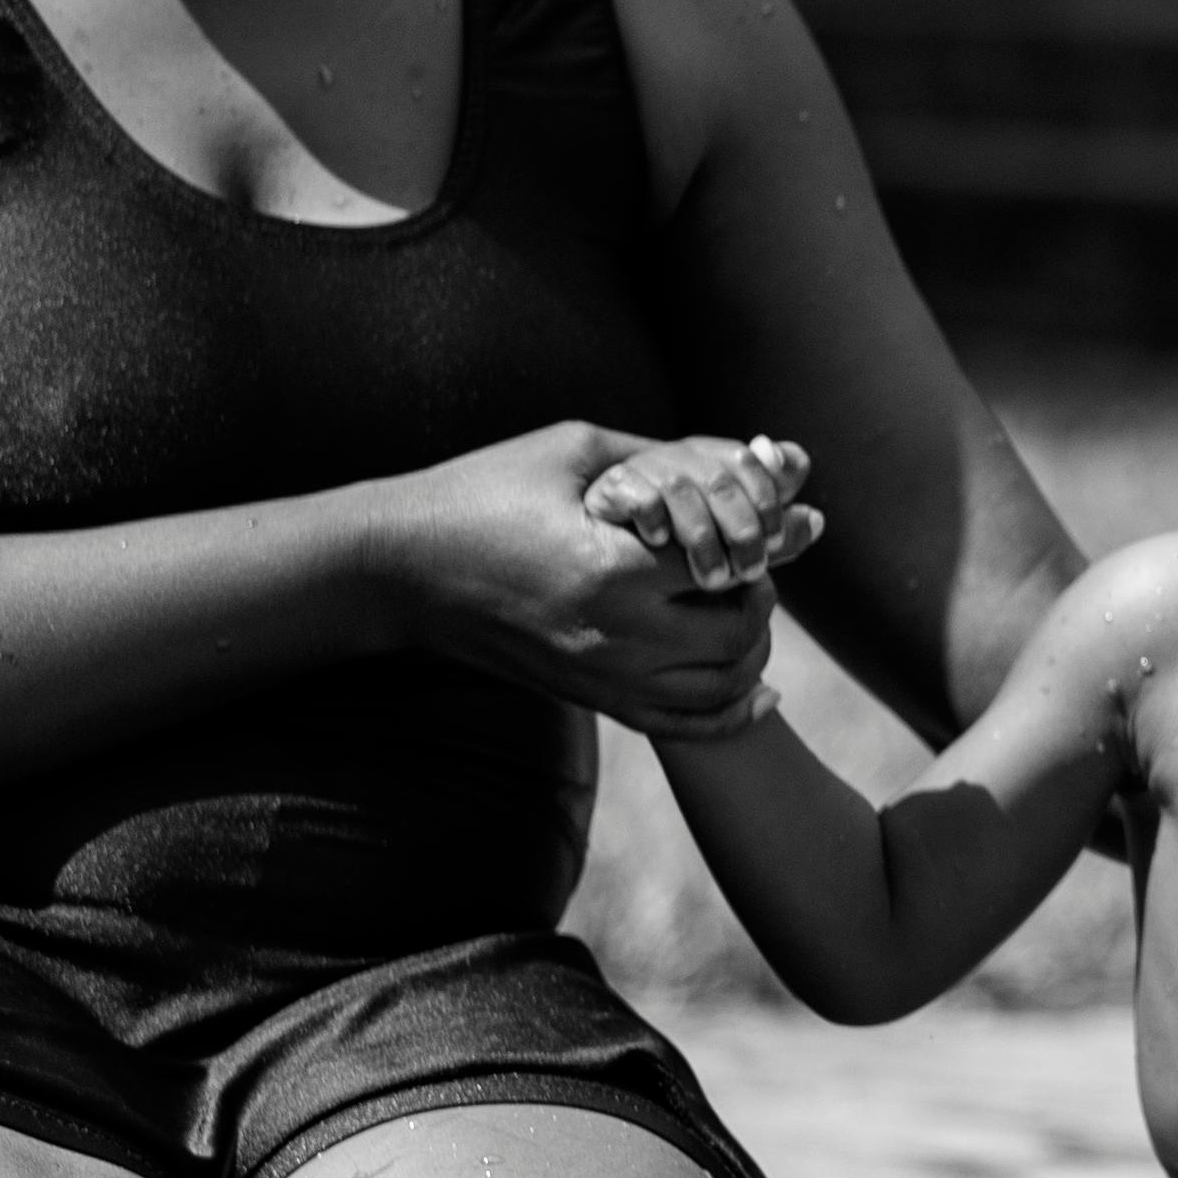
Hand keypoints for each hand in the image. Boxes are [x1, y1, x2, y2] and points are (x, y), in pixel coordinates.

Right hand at [381, 421, 783, 739]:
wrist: (401, 570)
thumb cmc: (481, 493)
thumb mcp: (570, 451)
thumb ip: (660, 454)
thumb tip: (739, 456)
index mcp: (610, 568)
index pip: (730, 562)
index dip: (765, 539)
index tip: (776, 520)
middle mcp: (612, 635)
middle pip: (738, 631)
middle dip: (760, 594)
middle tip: (751, 563)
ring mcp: (600, 677)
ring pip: (721, 687)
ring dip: (751, 650)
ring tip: (743, 609)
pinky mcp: (588, 699)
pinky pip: (682, 726)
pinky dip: (730, 711)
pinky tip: (758, 690)